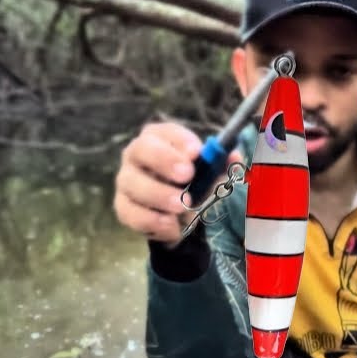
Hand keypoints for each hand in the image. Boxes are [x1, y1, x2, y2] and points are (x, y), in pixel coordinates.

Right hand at [113, 122, 242, 245]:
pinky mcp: (122, 206)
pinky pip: (132, 214)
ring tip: (182, 205)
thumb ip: (221, 165)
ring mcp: (126, 180)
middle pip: (142, 150)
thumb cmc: (192, 183)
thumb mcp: (209, 173)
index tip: (197, 152)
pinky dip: (153, 222)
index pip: (164, 131)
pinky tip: (172, 226)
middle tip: (187, 175)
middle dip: (164, 161)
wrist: (177, 215)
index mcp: (158, 137)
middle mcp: (136, 154)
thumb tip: (234, 157)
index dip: (179, 140)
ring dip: (159, 195)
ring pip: (134, 184)